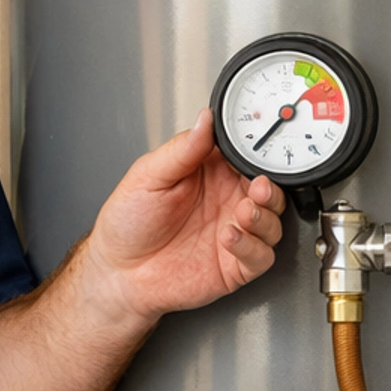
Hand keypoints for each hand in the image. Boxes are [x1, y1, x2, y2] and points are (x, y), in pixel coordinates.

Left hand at [88, 108, 284, 325]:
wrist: (119, 271)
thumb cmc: (128, 221)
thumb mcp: (149, 175)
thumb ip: (182, 150)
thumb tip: (205, 119)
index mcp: (211, 174)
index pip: (247, 157)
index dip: (258, 155)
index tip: (259, 153)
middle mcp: (227, 201)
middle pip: (269, 190)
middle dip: (270, 188)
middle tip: (259, 187)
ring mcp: (234, 232)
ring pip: (272, 222)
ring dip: (264, 216)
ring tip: (244, 212)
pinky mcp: (234, 265)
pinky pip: (260, 256)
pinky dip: (252, 246)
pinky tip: (230, 238)